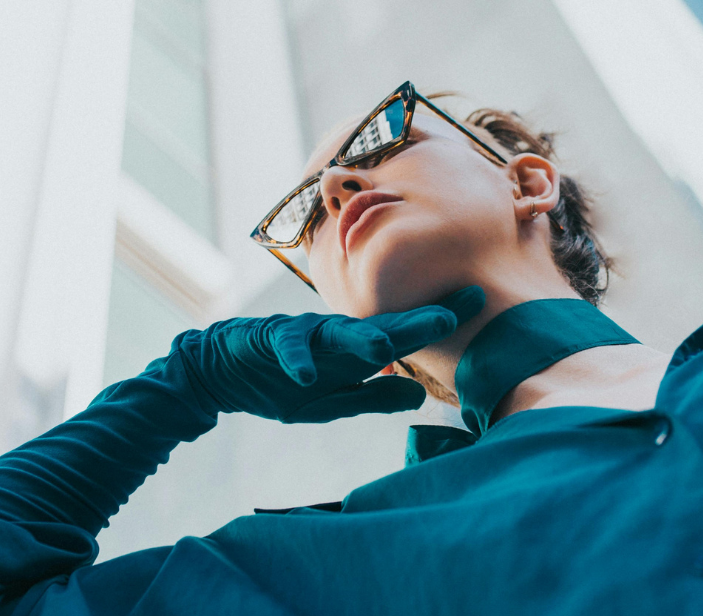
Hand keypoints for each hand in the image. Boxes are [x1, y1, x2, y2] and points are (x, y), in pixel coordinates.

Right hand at [171, 286, 484, 423]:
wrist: (224, 371)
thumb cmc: (284, 382)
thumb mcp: (333, 401)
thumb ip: (373, 396)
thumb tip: (417, 394)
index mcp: (355, 349)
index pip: (404, 333)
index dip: (438, 320)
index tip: (478, 302)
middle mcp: (337, 334)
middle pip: (381, 326)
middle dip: (416, 320)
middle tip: (452, 312)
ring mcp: (305, 333)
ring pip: (338, 331)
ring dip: (362, 338)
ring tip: (387, 346)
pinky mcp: (272, 339)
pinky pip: (287, 348)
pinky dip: (296, 359)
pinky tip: (306, 372)